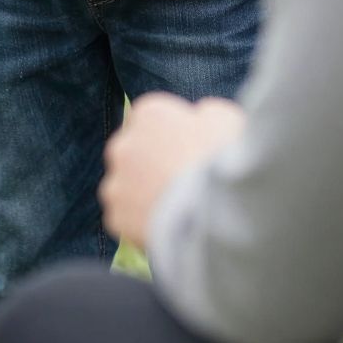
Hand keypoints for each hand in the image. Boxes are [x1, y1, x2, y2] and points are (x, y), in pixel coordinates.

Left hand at [100, 94, 245, 249]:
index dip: (176, 138)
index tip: (194, 154)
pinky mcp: (117, 217)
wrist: (215, 212)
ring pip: (130, 187)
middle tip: (187, 184)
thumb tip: (201, 118)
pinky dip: (145, 223)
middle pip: (138, 153)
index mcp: (149, 114)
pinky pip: (130, 218)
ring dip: (147, 195)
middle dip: (156, 165)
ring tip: (181, 211)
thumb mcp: (226, 120)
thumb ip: (206, 114)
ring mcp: (116, 183)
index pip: (154, 121)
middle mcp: (123, 145)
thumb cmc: (225, 160)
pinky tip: (172, 228)